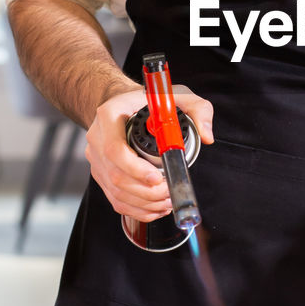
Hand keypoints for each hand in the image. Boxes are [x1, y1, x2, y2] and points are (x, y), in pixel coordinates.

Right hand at [85, 83, 213, 221]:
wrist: (125, 106)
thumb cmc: (147, 101)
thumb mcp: (176, 96)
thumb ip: (197, 109)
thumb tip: (207, 135)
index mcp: (110, 115)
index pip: (114, 148)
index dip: (135, 168)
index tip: (157, 177)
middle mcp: (98, 138)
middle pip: (116, 176)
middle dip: (146, 191)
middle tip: (169, 191)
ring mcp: (97, 159)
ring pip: (116, 192)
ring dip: (144, 203)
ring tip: (166, 200)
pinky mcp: (102, 174)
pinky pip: (115, 199)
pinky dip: (137, 209)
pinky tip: (155, 206)